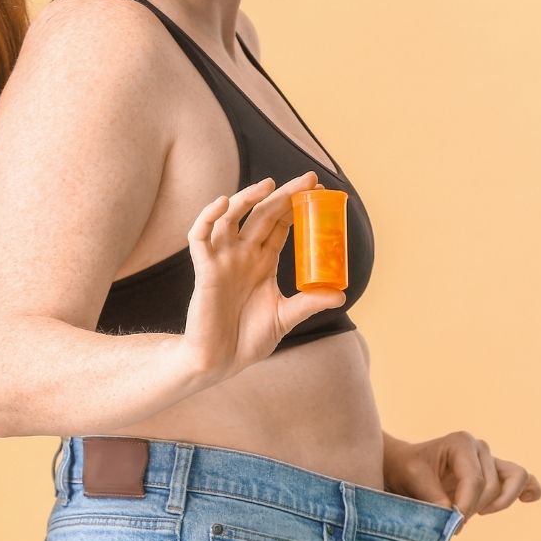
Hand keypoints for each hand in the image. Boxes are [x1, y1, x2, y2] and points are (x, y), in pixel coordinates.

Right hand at [182, 171, 346, 384]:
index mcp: (263, 263)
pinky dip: (207, 218)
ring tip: (269, 185)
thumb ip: (309, 304)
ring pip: (231, 217)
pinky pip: (200, 237)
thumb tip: (340, 295)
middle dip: (283, 194)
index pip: (280, 225)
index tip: (319, 191)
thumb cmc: (248, 341)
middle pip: (262, 214)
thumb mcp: (285, 318)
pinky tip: (222, 203)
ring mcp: (223, 261)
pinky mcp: (205, 270)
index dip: (296, 205)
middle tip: (307, 179)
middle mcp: (242, 256)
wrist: (219, 361)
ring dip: (248, 197)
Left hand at [382, 430, 540, 533]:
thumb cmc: (406, 469)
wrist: (403, 465)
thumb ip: (433, 498)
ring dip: (498, 503)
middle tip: (453, 522)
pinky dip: (528, 490)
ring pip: (514, 481)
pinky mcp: (497, 472)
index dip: (467, 505)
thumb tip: (455, 519)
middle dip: (474, 508)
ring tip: (477, 512)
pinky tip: (527, 500)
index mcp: (461, 443)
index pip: (475, 480)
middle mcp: (480, 448)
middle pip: (492, 485)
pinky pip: (524, 479)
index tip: (453, 524)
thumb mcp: (412, 480)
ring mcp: (491, 459)